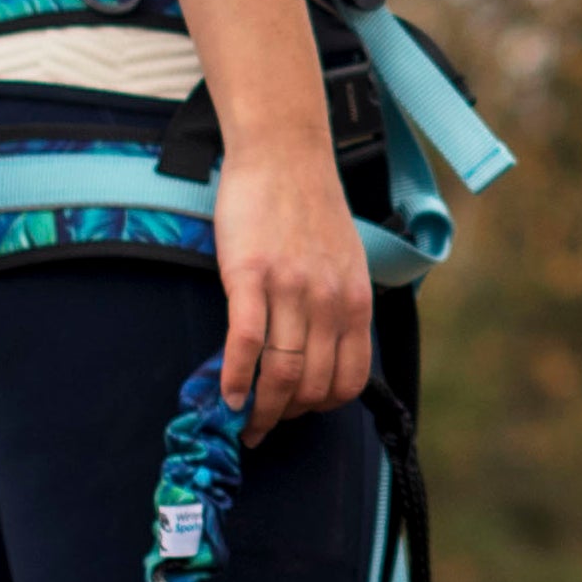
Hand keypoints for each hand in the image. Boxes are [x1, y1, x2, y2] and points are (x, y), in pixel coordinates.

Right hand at [180, 0, 371, 438]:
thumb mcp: (345, 262)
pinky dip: (235, 378)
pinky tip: (226, 395)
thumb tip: (324, 354)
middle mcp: (328, 302)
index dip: (321, 408)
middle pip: (311, 385)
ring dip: (259, 409)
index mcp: (355, 302)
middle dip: (285, 416)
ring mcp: (290, 290)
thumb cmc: (309, 207)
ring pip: (279, 372)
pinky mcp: (250, 276)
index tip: (298, 414)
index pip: (348, 380)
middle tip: (261, 427)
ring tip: (242, 422)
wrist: (284, 153)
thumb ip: (338, 307)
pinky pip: (244, 343)